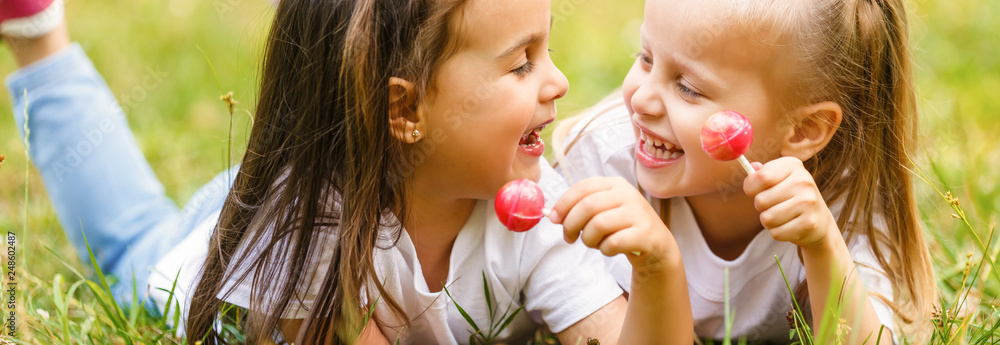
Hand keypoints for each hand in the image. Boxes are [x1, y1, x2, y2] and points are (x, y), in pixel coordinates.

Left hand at [548, 176, 675, 268]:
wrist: (656, 246)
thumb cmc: (622, 227)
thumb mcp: (603, 211)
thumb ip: (580, 208)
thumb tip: (552, 215)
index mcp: (615, 184)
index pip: (583, 187)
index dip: (564, 203)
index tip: (554, 219)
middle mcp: (628, 194)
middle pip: (588, 206)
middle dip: (571, 225)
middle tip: (568, 238)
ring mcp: (638, 213)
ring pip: (598, 225)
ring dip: (588, 239)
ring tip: (593, 243)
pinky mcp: (645, 233)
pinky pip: (613, 243)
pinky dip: (605, 250)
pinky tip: (609, 249)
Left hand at [743, 157, 837, 248]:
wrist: (820, 219)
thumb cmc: (790, 196)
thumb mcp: (778, 179)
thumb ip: (761, 173)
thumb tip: (752, 167)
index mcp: (792, 165)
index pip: (761, 177)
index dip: (750, 187)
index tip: (753, 191)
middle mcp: (803, 181)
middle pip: (760, 201)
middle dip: (761, 207)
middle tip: (774, 205)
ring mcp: (808, 202)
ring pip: (767, 218)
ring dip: (768, 221)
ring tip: (781, 216)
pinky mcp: (809, 223)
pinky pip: (776, 233)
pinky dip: (778, 232)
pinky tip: (789, 225)